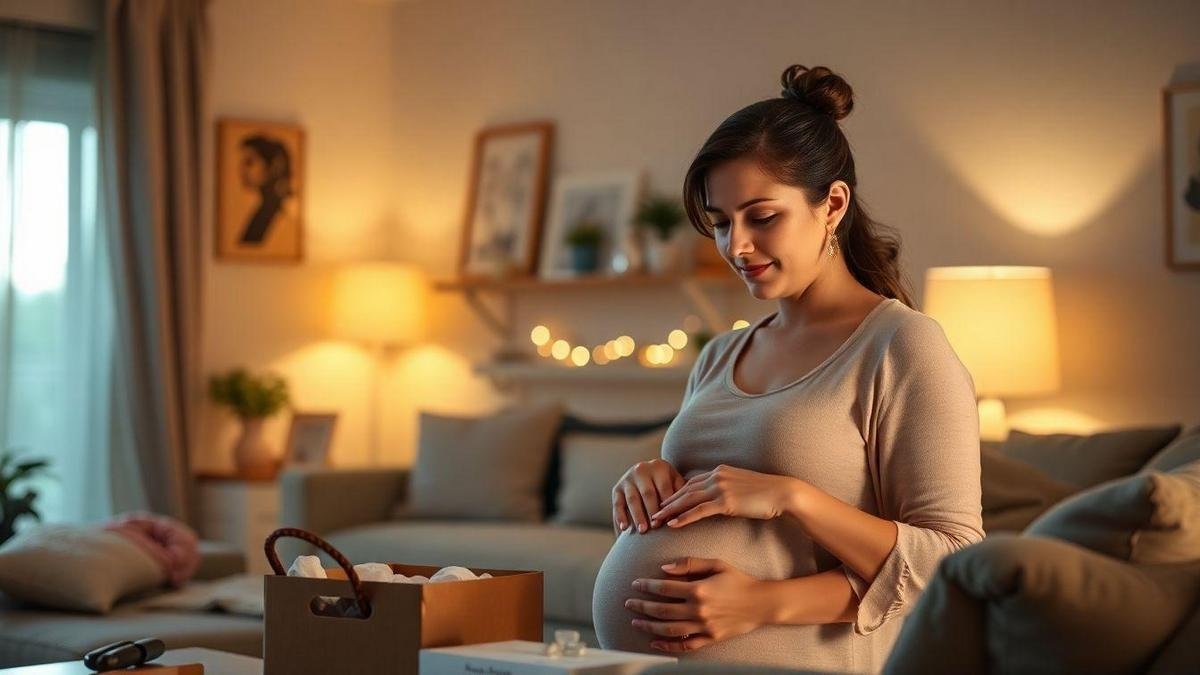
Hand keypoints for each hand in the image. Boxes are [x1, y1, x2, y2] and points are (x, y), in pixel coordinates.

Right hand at [612, 459, 685, 534]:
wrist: (648, 475)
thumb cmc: (668, 484)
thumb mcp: (676, 483)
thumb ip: (682, 494)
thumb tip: (690, 511)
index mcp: (659, 466)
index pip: (665, 488)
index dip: (668, 505)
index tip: (672, 521)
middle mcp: (641, 469)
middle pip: (648, 493)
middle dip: (652, 511)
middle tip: (656, 527)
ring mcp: (627, 478)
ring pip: (632, 499)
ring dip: (637, 516)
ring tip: (643, 530)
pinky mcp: (617, 488)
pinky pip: (617, 504)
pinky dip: (620, 517)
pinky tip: (624, 529)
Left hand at [626, 557, 767, 651]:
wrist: (761, 603)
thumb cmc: (738, 580)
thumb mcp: (716, 564)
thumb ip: (690, 564)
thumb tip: (665, 568)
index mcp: (698, 589)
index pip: (664, 588)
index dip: (646, 586)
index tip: (635, 584)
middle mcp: (698, 610)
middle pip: (662, 610)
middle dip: (641, 607)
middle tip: (628, 603)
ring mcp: (703, 627)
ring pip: (669, 630)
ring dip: (649, 626)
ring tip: (635, 622)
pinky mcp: (709, 639)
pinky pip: (685, 646)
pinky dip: (668, 647)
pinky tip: (655, 642)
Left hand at [650, 464, 799, 527]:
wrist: (782, 494)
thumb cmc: (766, 494)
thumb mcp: (742, 487)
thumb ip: (727, 490)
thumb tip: (718, 500)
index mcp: (719, 471)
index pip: (691, 482)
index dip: (675, 493)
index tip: (663, 502)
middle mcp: (717, 476)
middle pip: (684, 489)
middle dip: (666, 501)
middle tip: (652, 511)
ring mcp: (721, 487)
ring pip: (687, 499)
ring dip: (669, 510)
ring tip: (656, 519)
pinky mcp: (726, 501)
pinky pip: (699, 510)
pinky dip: (684, 517)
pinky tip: (672, 524)